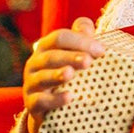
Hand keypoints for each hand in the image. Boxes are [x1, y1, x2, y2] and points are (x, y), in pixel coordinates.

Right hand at [23, 17, 104, 132]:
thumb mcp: (73, 54)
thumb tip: (86, 25)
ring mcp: (31, 83)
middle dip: (70, 57)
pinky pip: (40, 100)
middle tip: (88, 61)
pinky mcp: (32, 104)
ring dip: (57, 75)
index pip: (60, 37)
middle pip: (51, 56)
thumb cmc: (66, 73)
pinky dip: (54, 99)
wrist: (49, 107)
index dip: (80, 41)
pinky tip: (69, 97)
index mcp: (46, 47)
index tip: (102, 50)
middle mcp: (35, 63)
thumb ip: (80, 38)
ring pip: (42, 77)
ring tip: (70, 74)